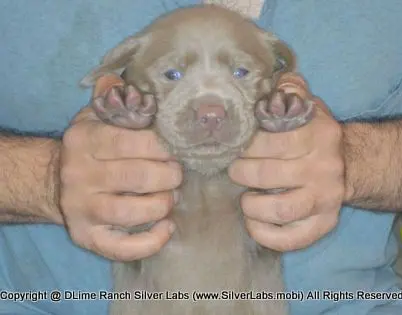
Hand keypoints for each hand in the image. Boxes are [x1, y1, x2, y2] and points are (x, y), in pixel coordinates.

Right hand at [59, 75, 181, 260]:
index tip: (177, 150)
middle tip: (178, 173)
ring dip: (162, 204)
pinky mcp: (86, 236)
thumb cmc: (89, 147)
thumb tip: (133, 85)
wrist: (55, 180)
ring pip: (131, 212)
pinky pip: (121, 247)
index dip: (163, 147)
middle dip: (170, 175)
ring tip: (171, 197)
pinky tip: (167, 227)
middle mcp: (79, 175)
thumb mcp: (96, 117)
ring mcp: (81, 208)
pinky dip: (151, 242)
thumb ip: (116, 100)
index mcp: (84, 140)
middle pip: (137, 176)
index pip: (132, 141)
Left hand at [229, 73, 343, 250]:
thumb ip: (289, 89)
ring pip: (280, 209)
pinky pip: (292, 238)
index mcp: (318, 135)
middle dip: (240, 172)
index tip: (233, 145)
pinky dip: (265, 234)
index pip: (272, 141)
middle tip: (233, 169)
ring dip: (251, 205)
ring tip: (244, 198)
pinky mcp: (324, 224)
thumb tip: (267, 79)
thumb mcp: (307, 105)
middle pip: (268, 175)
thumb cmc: (315, 134)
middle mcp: (324, 168)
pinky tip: (253, 222)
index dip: (245, 145)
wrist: (351, 163)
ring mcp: (325, 199)